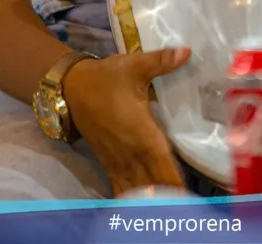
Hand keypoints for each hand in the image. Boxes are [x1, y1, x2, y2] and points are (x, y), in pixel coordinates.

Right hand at [63, 48, 190, 195]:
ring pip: (139, 189)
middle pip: (155, 182)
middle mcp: (131, 152)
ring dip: (154, 199)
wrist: (72, 88)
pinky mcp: (110, 163)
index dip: (175, 181)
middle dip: (171, 194)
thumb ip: (162, 61)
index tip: (188, 194)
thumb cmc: (107, 77)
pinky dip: (134, 198)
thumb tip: (187, 51)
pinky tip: (144, 209)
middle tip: (187, 204)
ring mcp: (119, 160)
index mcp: (141, 131)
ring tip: (172, 209)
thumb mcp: (135, 66)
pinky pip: (124, 187)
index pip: (162, 163)